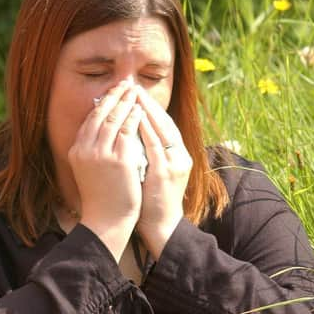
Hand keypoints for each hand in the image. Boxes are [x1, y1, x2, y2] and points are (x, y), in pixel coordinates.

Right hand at [68, 81, 143, 261]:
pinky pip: (127, 132)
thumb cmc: (102, 196)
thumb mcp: (89, 169)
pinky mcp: (118, 160)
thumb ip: (92, 149)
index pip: (89, 119)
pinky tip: (140, 110)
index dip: (102, 103)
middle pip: (100, 114)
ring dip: (125, 102)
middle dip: (113, 96)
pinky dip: (134, 118)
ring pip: (114, 119)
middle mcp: (85, 149)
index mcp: (76, 150)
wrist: (106, 220)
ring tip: (135, 91)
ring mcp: (101, 154)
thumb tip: (100, 130)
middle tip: (124, 83)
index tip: (112, 92)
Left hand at [135, 86, 191, 258]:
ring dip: (147, 111)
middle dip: (149, 103)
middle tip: (133, 86)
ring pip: (162, 130)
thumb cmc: (152, 200)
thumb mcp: (153, 171)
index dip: (151, 107)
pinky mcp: (165, 173)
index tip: (136, 93)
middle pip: (165, 122)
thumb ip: (148, 153)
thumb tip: (133, 132)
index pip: (165, 124)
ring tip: (134, 95)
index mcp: (178, 155)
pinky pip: (155, 146)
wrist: (161, 227)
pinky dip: (146, 130)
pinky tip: (136, 118)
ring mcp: (174, 164)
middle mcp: (180, 156)